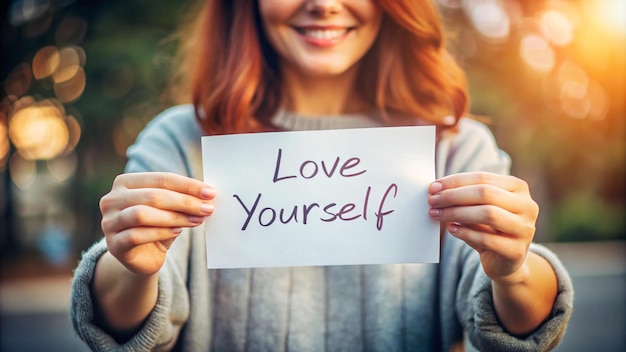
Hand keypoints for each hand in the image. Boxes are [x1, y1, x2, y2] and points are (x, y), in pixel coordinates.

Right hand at [99, 172, 214, 275]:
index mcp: (125, 183)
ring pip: (142, 214)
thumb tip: (207, 193)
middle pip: (153, 195)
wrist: (142, 258)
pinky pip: (137, 235)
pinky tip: (178, 231)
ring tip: (197, 221)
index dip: (188, 185)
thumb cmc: (157, 226)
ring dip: (175, 217)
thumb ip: (182, 198)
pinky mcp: (114, 244)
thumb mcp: (170, 209)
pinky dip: (161, 232)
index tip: (210, 193)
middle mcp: (112, 199)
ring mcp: (109, 222)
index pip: (161, 179)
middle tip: (207, 208)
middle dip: (184, 201)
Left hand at [428, 172, 538, 282]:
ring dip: (457, 213)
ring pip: (488, 214)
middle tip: (432, 201)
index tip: (433, 187)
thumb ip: (465, 196)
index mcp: (518, 188)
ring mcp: (524, 229)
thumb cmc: (489, 227)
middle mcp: (527, 206)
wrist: (505, 261)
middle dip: (454, 196)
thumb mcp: (480, 207)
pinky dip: (465, 233)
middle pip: (485, 193)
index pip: (483, 178)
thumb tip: (436, 188)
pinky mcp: (516, 251)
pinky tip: (452, 229)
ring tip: (437, 214)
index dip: (455, 181)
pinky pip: (486, 239)